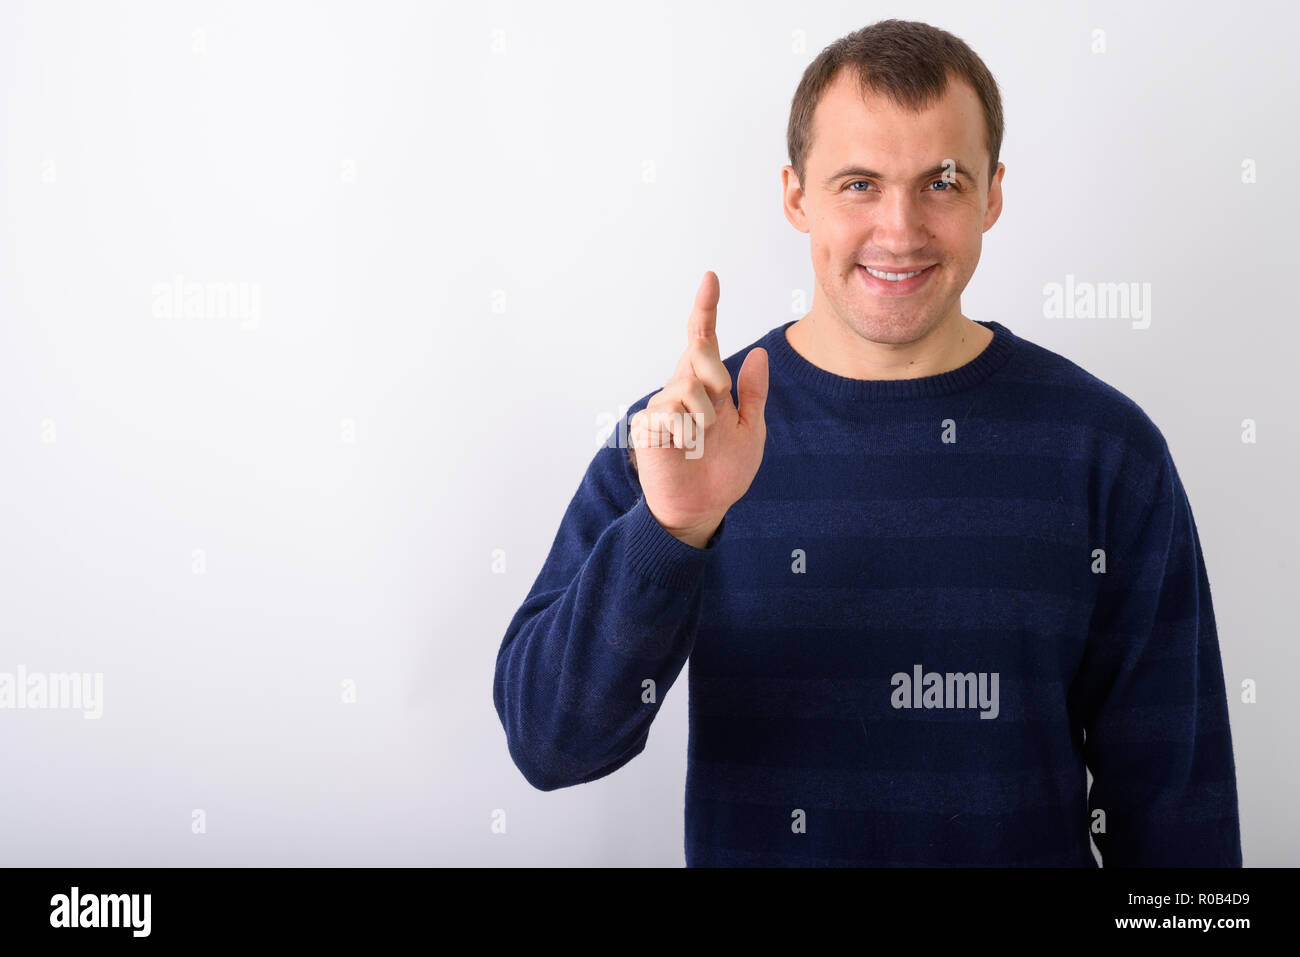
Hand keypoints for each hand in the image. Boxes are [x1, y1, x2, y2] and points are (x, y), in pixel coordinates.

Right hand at [629, 271, 768, 547]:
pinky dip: (686, 435)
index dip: (706, 308)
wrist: (701, 509)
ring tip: (698, 445)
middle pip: (700, 357)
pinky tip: (681, 451)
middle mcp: (681, 389)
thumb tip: (759, 354)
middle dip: (716, 383)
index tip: (711, 278)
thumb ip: (752, 393)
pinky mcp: (647, 427)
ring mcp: (661, 407)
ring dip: (704, 421)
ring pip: (689, 388)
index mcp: (706, 386)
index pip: (704, 340)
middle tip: (715, 423)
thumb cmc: (723, 471)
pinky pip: (672, 414)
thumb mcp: (750, 431)